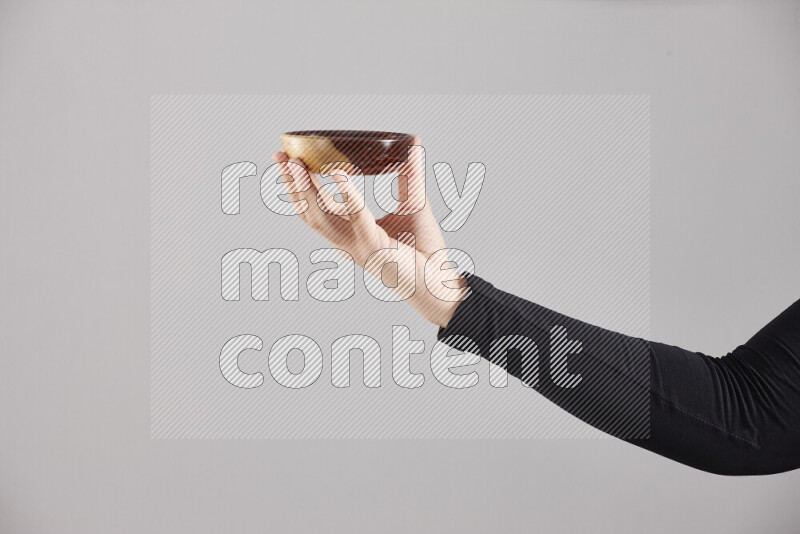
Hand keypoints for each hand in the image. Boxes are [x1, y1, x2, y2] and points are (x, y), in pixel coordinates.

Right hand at [270, 140, 466, 326]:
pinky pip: (357, 218)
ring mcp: (358, 247)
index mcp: (350, 232)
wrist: (441, 280)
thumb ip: (410, 175)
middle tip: (280, 156)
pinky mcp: (375, 248)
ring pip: (321, 217)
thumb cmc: (425, 249)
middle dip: (292, 184)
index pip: (315, 207)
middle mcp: (347, 241)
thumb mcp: (414, 203)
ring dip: (306, 189)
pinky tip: (338, 175)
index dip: (298, 184)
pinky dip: (347, 196)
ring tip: (297, 164)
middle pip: (309, 212)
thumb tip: (414, 144)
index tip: (286, 158)